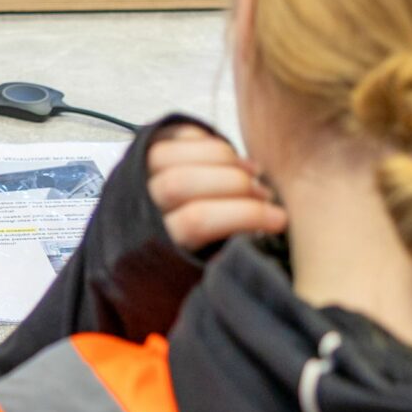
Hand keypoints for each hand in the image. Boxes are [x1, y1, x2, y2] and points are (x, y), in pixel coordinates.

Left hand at [146, 124, 285, 251]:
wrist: (140, 246)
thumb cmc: (185, 263)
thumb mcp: (201, 275)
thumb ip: (223, 255)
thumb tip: (263, 233)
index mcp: (153, 245)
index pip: (195, 221)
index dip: (243, 215)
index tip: (279, 219)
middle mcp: (136, 207)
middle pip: (181, 182)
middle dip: (235, 183)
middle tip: (265, 195)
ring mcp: (133, 175)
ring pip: (171, 154)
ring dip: (221, 158)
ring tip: (253, 172)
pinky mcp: (139, 152)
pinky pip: (171, 136)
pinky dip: (205, 141)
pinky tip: (229, 157)